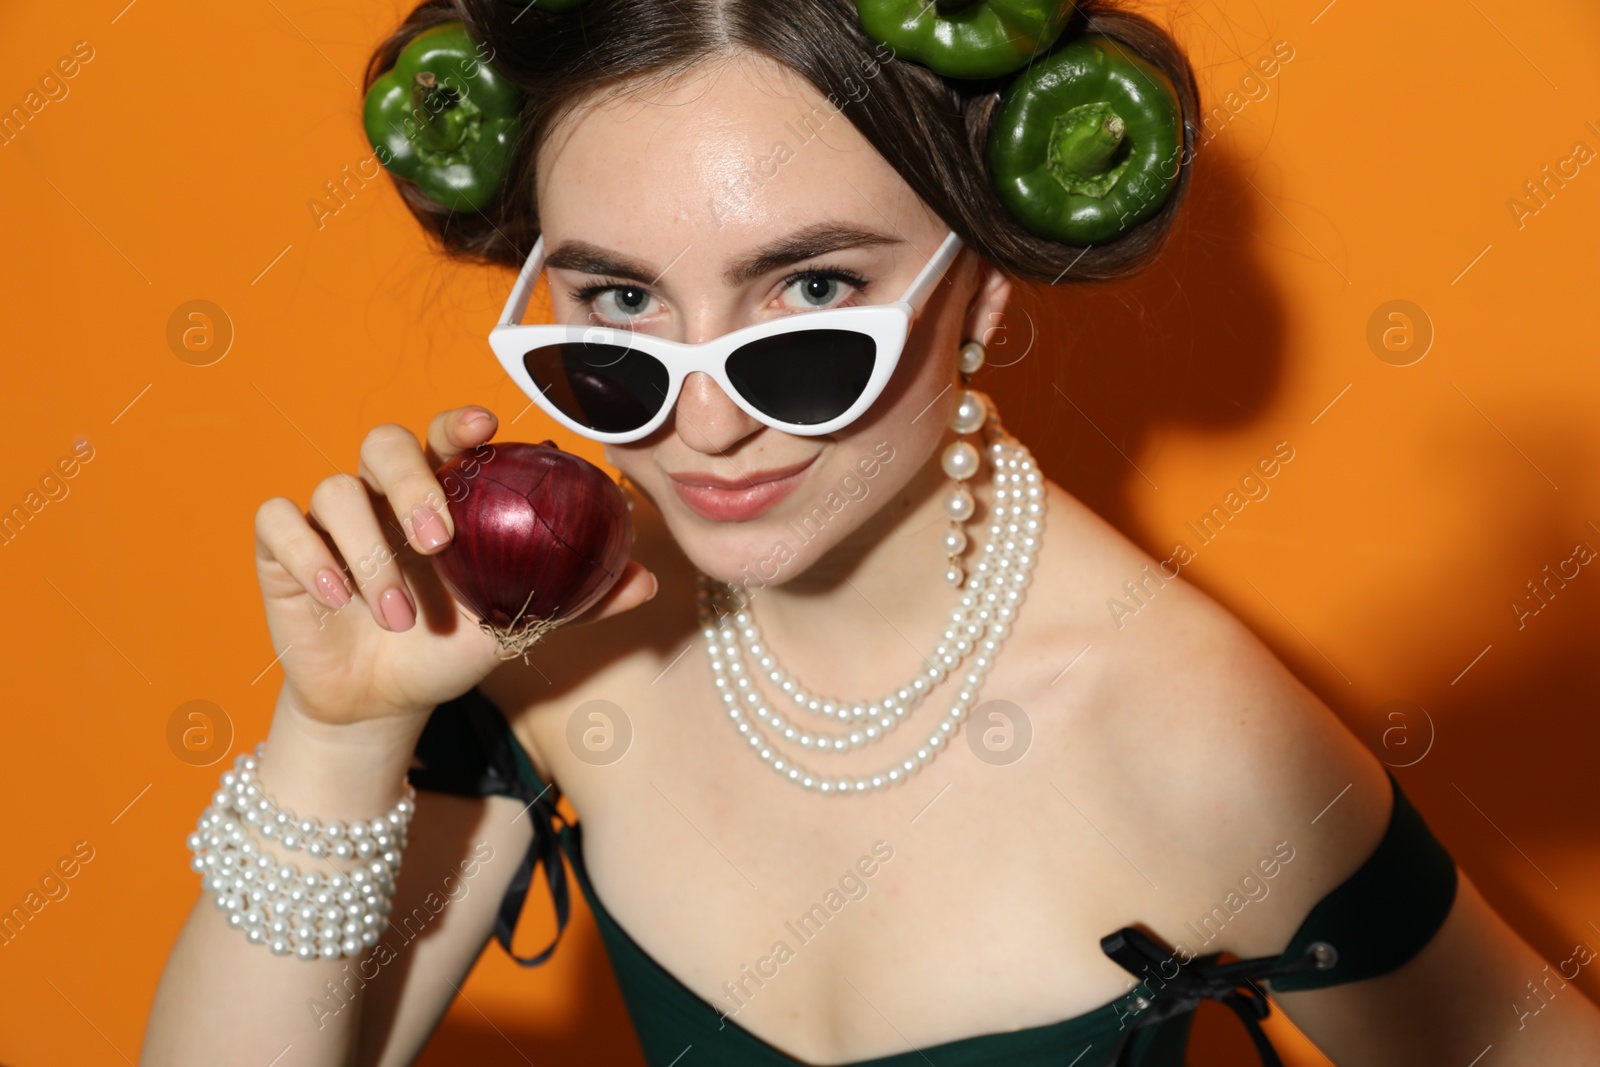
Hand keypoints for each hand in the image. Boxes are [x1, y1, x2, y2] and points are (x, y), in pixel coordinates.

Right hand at [252, 406, 656, 724]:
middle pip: (381, 442)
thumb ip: (578, 599)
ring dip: (370, 553)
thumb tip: (650, 580)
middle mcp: (382, 493)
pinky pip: (280, 523)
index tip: (485, 428)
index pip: (445, 435)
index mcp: (439, 493)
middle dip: (410, 484)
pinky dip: (310, 556)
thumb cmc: (452, 648)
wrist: (384, 703)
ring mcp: (329, 517)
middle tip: (438, 540)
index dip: (459, 423)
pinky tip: (339, 599)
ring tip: (396, 616)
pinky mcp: (282, 550)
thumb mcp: (516, 626)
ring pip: (333, 488)